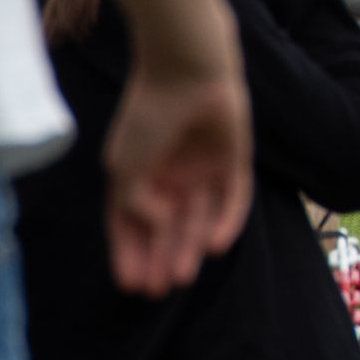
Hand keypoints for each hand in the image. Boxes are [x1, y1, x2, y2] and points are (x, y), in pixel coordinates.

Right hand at [103, 56, 252, 296]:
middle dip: (160, 256)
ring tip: (182, 276)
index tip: (128, 284)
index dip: (129, 251)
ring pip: (198, 217)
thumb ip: (135, 203)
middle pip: (167, 225)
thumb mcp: (125, 165)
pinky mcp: (234, 160)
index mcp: (138, 171)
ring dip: (189, 247)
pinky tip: (216, 246)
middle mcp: (170, 173)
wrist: (186, 69)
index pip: (132, 220)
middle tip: (158, 290)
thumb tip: (156, 225)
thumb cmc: (149, 114)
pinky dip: (225, 221)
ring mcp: (202, 167)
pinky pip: (233, 198)